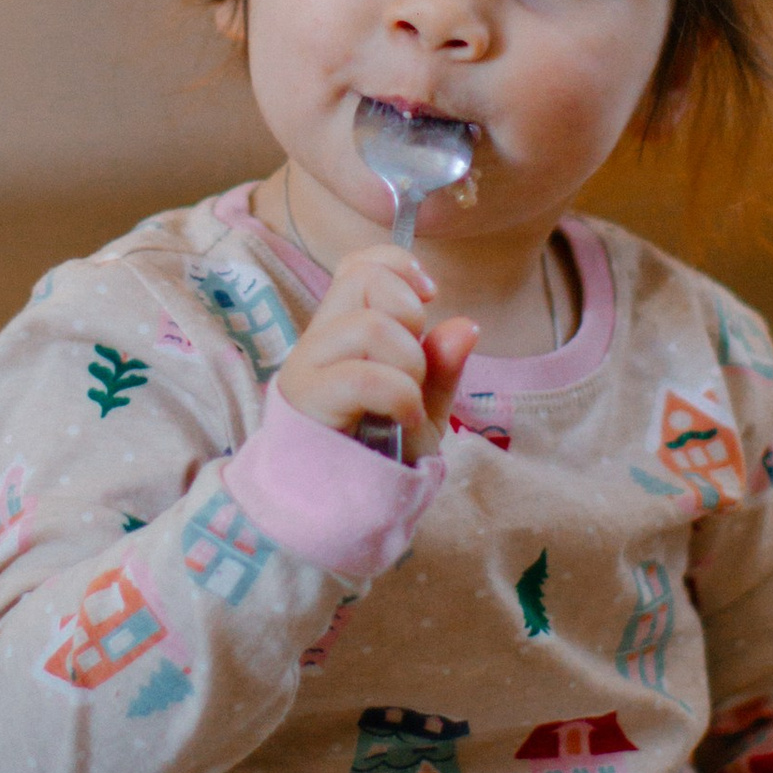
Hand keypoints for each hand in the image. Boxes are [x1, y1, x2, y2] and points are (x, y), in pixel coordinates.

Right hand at [273, 247, 480, 458]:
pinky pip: (364, 375)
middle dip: (409, 313)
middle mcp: (318, 340)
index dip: (396, 264)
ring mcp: (308, 367)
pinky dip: (399, 395)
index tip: (429, 295)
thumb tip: (466, 324)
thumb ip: (442, 367)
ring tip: (408, 400)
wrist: (340, 508)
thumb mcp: (422, 407)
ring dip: (408, 363)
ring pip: (370, 326)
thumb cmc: (377, 454)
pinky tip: (404, 417)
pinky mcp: (307, 400)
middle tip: (413, 363)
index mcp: (342, 331)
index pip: (357, 264)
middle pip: (363, 279)